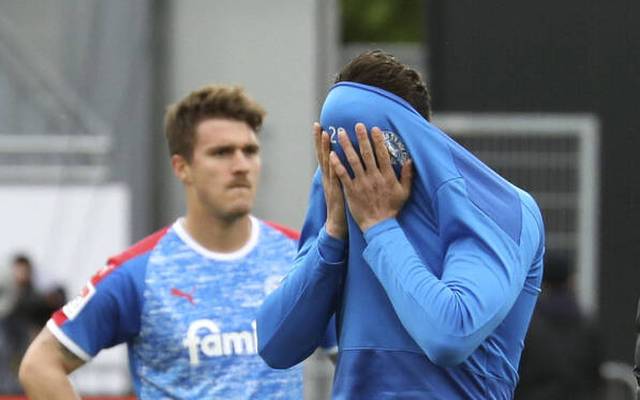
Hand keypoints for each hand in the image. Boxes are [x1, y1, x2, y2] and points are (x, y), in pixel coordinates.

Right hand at [313, 122, 346, 238]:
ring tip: (325, 134)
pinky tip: (332, 155)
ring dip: (325, 148)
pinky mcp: (337, 190)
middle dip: (319, 140)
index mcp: (330, 176)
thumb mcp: (341, 189)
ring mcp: (331, 184)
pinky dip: (333, 164)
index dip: (322, 141)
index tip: (320, 126)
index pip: (325, 155)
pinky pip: (335, 175)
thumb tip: (345, 163)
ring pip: (327, 162)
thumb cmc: (342, 207)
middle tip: (317, 125)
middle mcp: (328, 178)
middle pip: (322, 155)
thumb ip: (342, 176)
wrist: (337, 227)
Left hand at [330, 123, 412, 231]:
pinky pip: (343, 175)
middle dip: (362, 138)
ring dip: (347, 146)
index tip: (374, 129)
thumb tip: (409, 160)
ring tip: (342, 133)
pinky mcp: (351, 191)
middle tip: (356, 124)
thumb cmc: (392, 209)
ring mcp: (362, 184)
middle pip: (367, 154)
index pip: (383, 154)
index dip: (378, 141)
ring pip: (353, 161)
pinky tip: (331, 154)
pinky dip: (337, 164)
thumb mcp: (405, 192)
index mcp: (387, 176)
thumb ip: (407, 176)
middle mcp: (374, 177)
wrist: (379, 226)